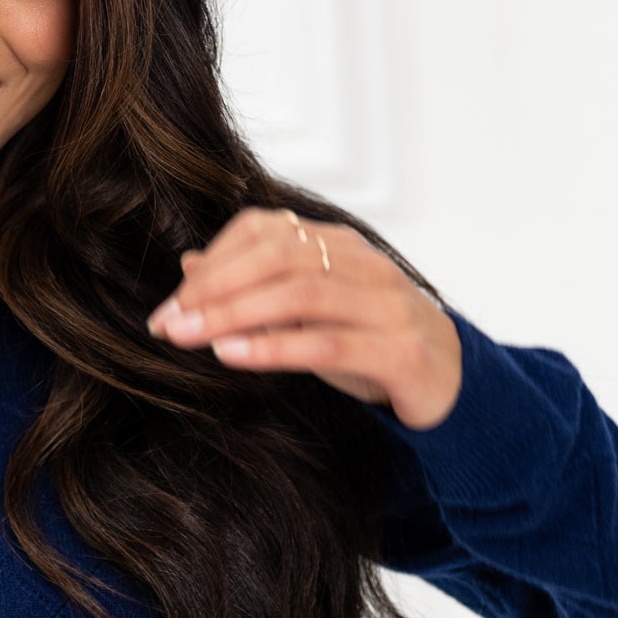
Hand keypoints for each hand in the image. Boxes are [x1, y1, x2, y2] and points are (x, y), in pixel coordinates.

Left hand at [146, 206, 462, 430]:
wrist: (451, 385)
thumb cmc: (370, 345)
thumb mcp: (308, 314)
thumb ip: (256, 287)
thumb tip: (190, 264)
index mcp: (339, 247)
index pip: (266, 232)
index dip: (213, 263)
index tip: (170, 303)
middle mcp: (364, 265)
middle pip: (278, 257)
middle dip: (214, 290)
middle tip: (165, 322)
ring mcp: (387, 304)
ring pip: (300, 294)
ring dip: (233, 314)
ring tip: (187, 336)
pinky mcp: (401, 350)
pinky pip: (329, 342)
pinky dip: (274, 347)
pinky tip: (231, 356)